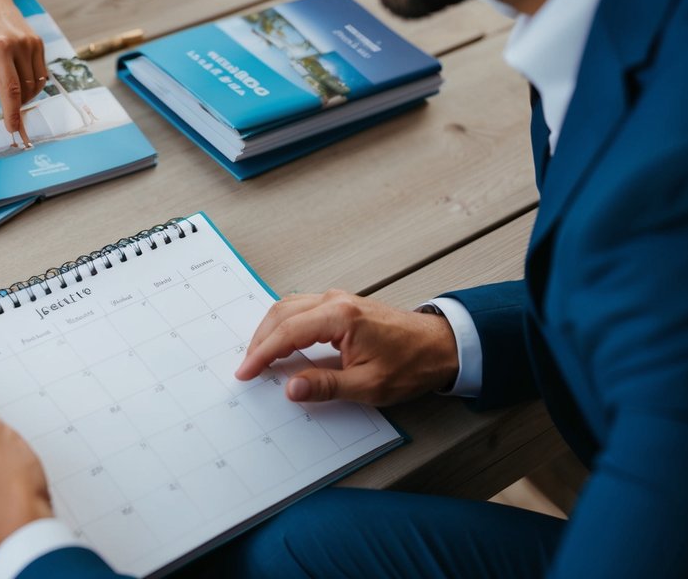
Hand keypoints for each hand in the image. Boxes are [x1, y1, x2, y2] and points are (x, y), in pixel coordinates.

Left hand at [0, 0, 47, 133]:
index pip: (10, 91)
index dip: (12, 114)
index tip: (11, 130)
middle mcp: (20, 44)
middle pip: (25, 90)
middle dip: (15, 107)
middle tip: (1, 113)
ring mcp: (32, 42)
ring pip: (36, 84)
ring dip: (23, 96)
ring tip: (5, 95)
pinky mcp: (38, 41)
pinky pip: (40, 72)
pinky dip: (30, 84)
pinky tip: (14, 81)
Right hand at [234, 289, 459, 405]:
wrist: (442, 346)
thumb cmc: (412, 364)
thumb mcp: (369, 384)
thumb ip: (326, 386)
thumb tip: (291, 388)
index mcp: (340, 317)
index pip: (287, 332)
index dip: (262, 353)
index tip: (246, 371)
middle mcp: (336, 301)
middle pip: (282, 313)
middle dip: (260, 340)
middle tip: (248, 365)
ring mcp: (339, 299)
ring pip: (289, 306)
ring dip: (271, 329)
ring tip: (260, 355)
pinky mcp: (343, 304)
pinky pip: (303, 307)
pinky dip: (285, 323)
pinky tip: (282, 340)